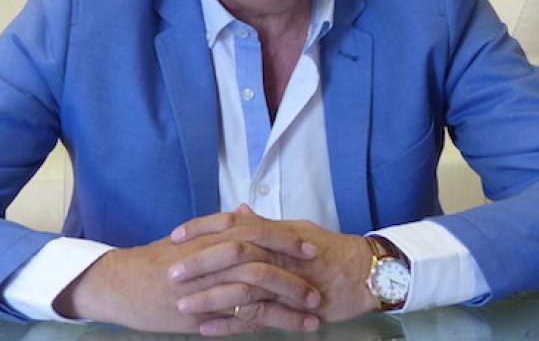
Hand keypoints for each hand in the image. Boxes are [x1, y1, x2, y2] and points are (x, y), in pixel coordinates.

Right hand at [52, 226, 319, 333]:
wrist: (121, 283)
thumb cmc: (156, 260)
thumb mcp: (189, 238)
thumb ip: (219, 226)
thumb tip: (244, 212)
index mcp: (211, 237)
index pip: (256, 232)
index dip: (285, 238)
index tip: (311, 245)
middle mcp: (211, 258)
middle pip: (261, 261)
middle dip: (294, 272)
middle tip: (320, 281)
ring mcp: (206, 287)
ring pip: (256, 292)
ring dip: (288, 303)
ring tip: (314, 313)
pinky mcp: (200, 313)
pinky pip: (239, 318)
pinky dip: (266, 323)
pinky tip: (286, 330)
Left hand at [169, 205, 377, 334]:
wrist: (367, 273)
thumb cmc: (330, 250)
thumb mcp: (295, 230)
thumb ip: (264, 223)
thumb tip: (238, 210)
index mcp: (276, 231)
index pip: (233, 223)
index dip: (203, 228)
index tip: (176, 235)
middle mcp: (279, 252)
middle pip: (233, 252)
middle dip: (200, 262)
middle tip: (171, 271)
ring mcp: (287, 280)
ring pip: (242, 287)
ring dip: (210, 297)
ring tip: (182, 305)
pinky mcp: (294, 308)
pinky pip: (258, 317)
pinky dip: (231, 324)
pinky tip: (207, 329)